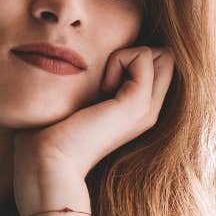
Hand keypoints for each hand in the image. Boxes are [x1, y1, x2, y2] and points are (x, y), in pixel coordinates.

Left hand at [13, 45, 174, 197]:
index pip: (157, 64)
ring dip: (125, 56)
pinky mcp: (139, 104)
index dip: (131, 57)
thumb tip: (90, 55)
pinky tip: (101, 88)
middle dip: (134, 53)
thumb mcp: (79, 99)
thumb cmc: (51, 132)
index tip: (100, 81)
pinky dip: (118, 59)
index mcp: (137, 112)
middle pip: (165, 58)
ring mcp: (148, 110)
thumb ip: (94, 82)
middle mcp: (149, 112)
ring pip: (161, 54)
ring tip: (101, 86)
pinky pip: (143, 55)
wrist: (50, 162)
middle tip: (104, 79)